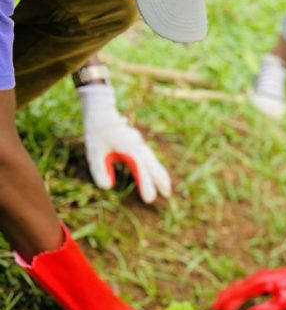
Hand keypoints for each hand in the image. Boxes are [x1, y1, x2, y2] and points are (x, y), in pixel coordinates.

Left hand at [78, 84, 171, 203]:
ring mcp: (138, 144)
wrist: (100, 109)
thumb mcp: (94, 151)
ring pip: (153, 161)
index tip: (150, 199)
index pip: (140, 169)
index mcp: (129, 147)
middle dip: (160, 180)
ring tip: (167, 187)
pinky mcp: (137, 144)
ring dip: (160, 174)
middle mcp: (137, 146)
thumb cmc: (96, 130)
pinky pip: (149, 158)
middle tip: (167, 194)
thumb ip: (100, 170)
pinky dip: (155, 168)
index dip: (145, 185)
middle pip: (152, 165)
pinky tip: (156, 174)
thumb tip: (108, 187)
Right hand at [213, 266, 285, 309]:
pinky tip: (248, 296)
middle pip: (239, 287)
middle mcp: (261, 278)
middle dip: (227, 297)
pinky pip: (253, 285)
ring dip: (235, 294)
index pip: (238, 293)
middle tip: (216, 307)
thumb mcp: (283, 302)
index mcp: (260, 284)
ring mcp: (267, 277)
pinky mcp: (273, 279)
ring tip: (228, 302)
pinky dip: (245, 291)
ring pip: (245, 286)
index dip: (227, 302)